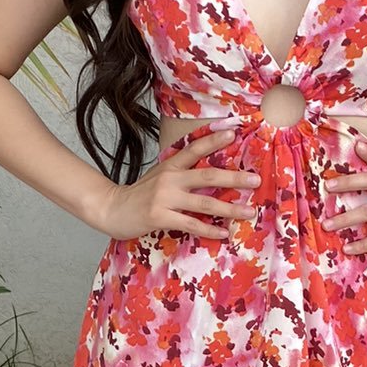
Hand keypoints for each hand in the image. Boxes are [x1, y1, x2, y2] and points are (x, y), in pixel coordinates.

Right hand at [96, 127, 259, 240]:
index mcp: (170, 166)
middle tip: (256, 180)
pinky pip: (190, 224)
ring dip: (229, 208)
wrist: (111, 208)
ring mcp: (164, 198)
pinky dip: (208, 229)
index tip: (234, 133)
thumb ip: (180, 173)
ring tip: (249, 212)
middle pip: (207, 175)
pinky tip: (223, 233)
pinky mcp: (160, 217)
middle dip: (234, 177)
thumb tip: (210, 175)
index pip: (194, 149)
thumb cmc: (138, 195)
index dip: (213, 140)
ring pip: (204, 202)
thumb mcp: (158, 176)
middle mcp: (169, 179)